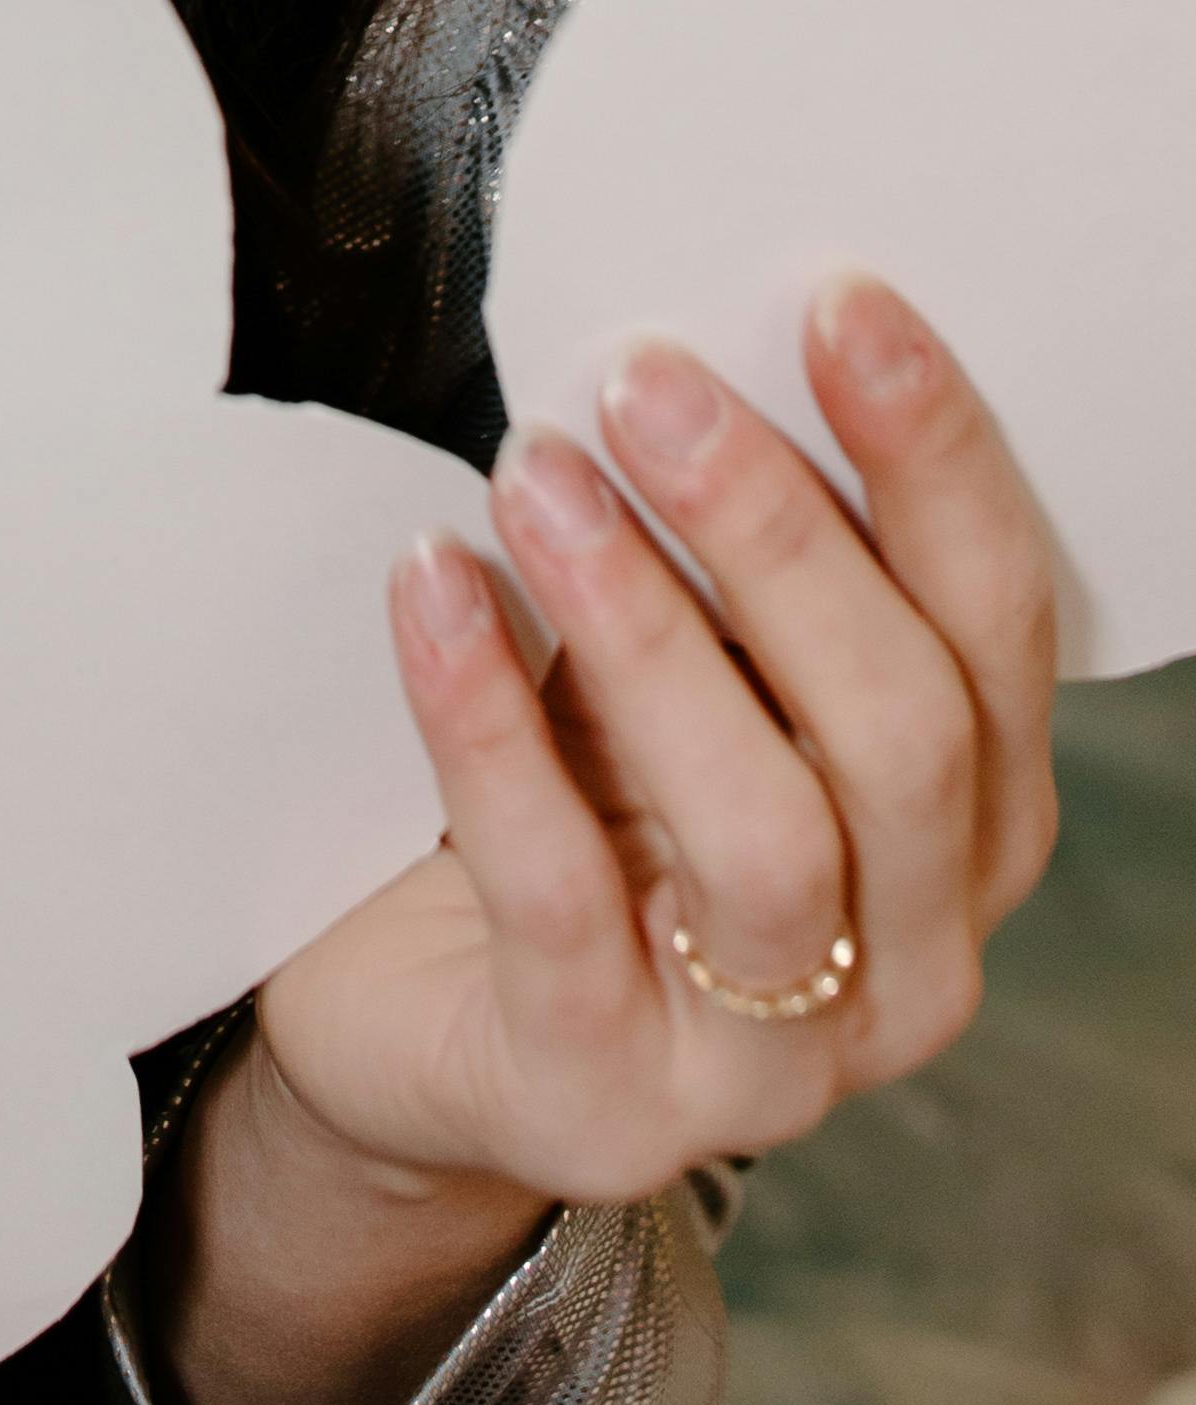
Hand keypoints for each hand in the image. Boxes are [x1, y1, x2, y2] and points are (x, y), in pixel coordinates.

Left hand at [148, 279, 1058, 1404]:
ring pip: (763, 830)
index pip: (995, 633)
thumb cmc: (575, 805)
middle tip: (647, 380)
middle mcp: (909, 962)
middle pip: (900, 730)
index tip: (837, 303)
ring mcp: (767, 1063)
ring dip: (645, 626)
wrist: (409, 1016)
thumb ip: (727, 567)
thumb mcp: (679, 677)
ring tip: (537, 473)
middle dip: (777, 532)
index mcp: (966, 830)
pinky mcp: (599, 1101)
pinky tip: (431, 586)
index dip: (934, 464)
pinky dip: (491, 723)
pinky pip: (559, 897)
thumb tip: (696, 355)